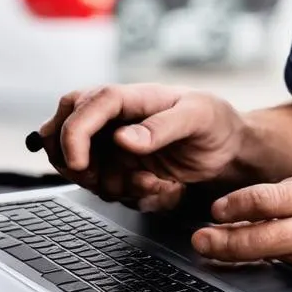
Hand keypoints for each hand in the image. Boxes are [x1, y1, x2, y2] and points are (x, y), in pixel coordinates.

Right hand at [37, 84, 245, 210]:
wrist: (228, 150)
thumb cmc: (215, 123)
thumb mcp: (198, 118)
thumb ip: (161, 127)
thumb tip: (122, 138)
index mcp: (131, 97)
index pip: (86, 104)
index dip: (73, 132)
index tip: (78, 162)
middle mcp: (116, 118)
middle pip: (62, 130)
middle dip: (75, 161)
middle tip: (105, 176)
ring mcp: (114, 144)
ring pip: (80, 167)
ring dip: (109, 184)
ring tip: (151, 182)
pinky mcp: (121, 167)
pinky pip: (103, 186)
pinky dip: (125, 194)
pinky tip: (155, 187)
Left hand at [191, 171, 291, 291]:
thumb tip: (265, 200)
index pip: (276, 196)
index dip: (241, 204)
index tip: (216, 210)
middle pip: (271, 230)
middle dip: (230, 238)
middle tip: (202, 240)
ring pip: (280, 254)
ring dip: (244, 255)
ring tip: (217, 253)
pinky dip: (273, 266)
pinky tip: (254, 266)